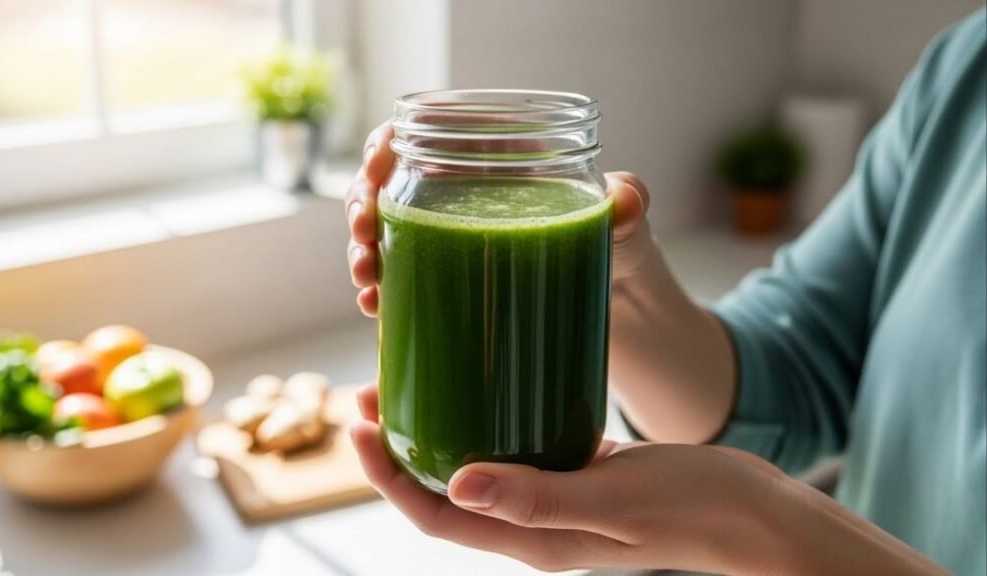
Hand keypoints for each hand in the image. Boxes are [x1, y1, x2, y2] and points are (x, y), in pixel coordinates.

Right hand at [344, 121, 649, 316]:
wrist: (618, 307)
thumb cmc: (618, 246)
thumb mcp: (626, 222)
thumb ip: (629, 203)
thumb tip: (625, 201)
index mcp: (492, 163)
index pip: (419, 137)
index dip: (382, 146)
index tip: (376, 167)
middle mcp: (461, 201)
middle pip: (387, 189)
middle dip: (361, 207)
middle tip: (365, 235)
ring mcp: (450, 246)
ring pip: (382, 237)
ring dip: (361, 253)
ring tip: (367, 281)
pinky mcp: (450, 287)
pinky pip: (400, 284)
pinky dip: (379, 294)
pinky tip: (376, 309)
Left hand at [351, 384, 949, 574]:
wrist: (752, 511)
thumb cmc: (692, 508)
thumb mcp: (613, 498)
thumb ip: (536, 497)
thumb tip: (455, 484)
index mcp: (531, 540)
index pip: (434, 515)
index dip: (387, 476)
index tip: (359, 426)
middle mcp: (532, 523)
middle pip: (442, 491)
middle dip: (398, 450)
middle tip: (369, 393)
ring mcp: (554, 497)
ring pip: (475, 466)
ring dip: (436, 431)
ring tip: (409, 382)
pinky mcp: (576, 470)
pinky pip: (515, 447)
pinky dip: (485, 419)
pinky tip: (480, 382)